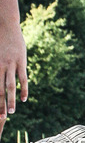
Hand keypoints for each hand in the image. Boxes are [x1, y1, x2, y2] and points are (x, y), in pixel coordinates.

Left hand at [0, 23, 28, 140]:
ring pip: (11, 86)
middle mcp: (0, 67)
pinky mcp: (21, 61)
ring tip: (11, 112)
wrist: (5, 26)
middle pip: (0, 90)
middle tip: (1, 117)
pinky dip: (23, 89)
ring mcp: (11, 65)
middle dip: (0, 104)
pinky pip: (22, 78)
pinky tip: (24, 99)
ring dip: (11, 100)